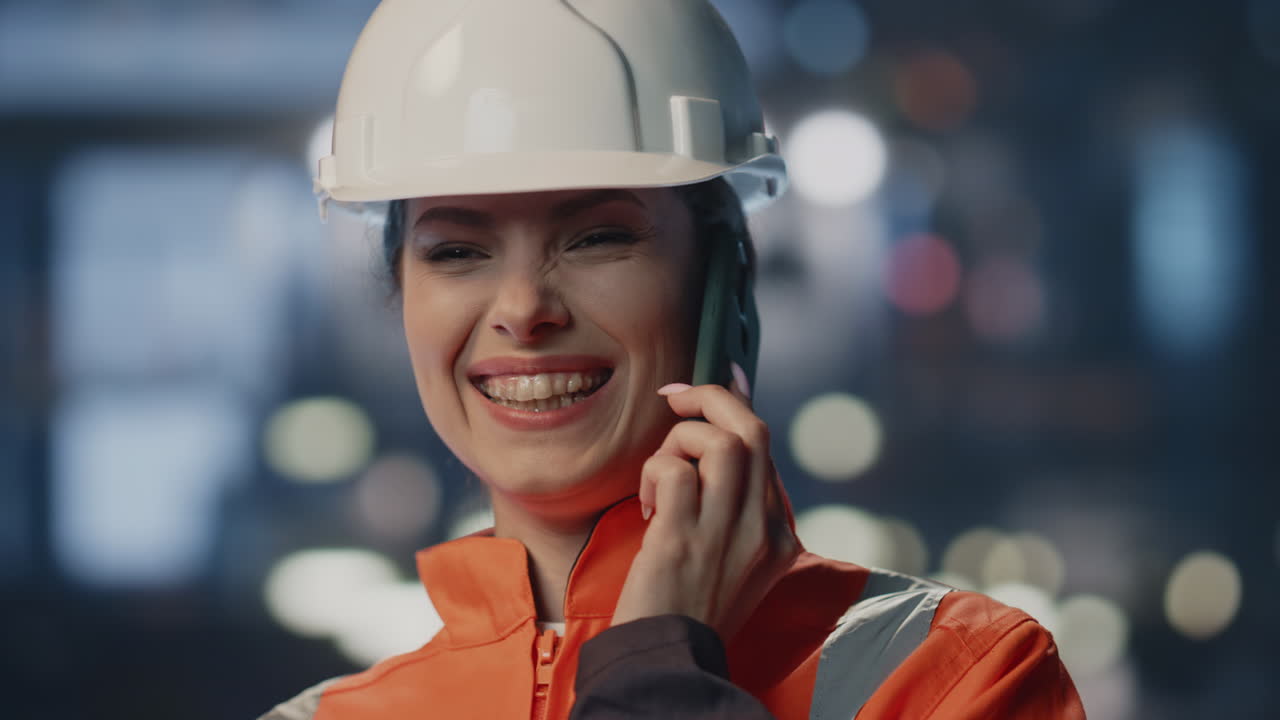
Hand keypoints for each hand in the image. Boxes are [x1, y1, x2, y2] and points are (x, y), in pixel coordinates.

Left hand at [610, 370, 801, 641]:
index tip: (709, 389)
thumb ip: (730, 507)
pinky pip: (676, 472)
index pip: (764, 449)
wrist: (669, 662)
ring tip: (661, 473)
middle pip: (753, 430)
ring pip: (723, 441)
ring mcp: (728, 534)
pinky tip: (648, 507)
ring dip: (681, 439)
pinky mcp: (685, 540)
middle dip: (711, 398)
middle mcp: (763, 530)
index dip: (734, 406)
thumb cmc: (688, 609)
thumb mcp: (730, 560)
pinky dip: (655, 473)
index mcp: (778, 536)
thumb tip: (713, 439)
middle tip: (675, 399)